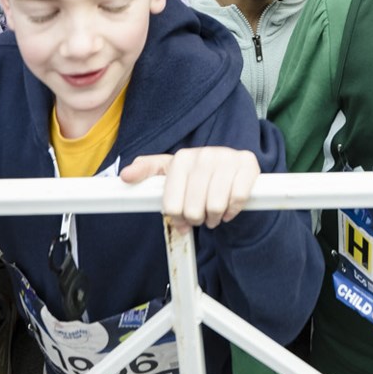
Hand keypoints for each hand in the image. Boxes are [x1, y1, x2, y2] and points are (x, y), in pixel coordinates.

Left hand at [120, 146, 258, 227]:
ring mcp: (226, 158)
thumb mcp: (170, 173)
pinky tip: (229, 208)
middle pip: (192, 209)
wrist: (233, 172)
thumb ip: (147, 173)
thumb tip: (124, 175)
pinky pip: (236, 199)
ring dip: (214, 217)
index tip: (179, 218)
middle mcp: (203, 154)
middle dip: (196, 219)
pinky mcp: (247, 164)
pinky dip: (232, 211)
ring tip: (214, 213)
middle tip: (199, 216)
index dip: (176, 217)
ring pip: (215, 206)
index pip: (171, 204)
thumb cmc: (197, 177)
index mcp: (181, 158)